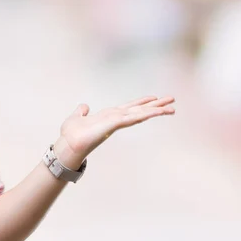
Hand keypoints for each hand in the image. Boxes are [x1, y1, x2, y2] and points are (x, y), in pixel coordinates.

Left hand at [53, 96, 175, 168]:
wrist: (68, 144)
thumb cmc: (71, 134)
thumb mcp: (76, 117)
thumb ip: (81, 111)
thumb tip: (84, 106)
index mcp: (109, 116)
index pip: (129, 107)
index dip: (142, 102)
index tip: (154, 97)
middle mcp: (115, 118)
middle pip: (139, 109)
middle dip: (156, 105)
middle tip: (172, 100)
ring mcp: (116, 122)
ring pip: (140, 114)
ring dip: (156, 110)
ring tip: (172, 108)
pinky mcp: (113, 125)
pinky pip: (131, 118)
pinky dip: (143, 114)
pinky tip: (155, 111)